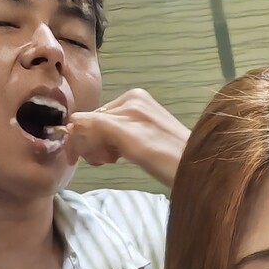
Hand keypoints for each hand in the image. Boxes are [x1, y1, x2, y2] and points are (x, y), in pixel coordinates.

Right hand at [62, 89, 189, 187]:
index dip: (82, 138)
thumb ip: (99, 127)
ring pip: (106, 132)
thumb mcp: (129, 140)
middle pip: (97, 123)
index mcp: (130, 98)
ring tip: (112, 161)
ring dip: (102, 149)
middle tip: (103, 162)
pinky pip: (118, 138)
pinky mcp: (147, 131)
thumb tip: (70, 124)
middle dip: (93, 144)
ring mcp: (142, 116)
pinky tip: (119, 158)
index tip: (86, 159)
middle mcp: (135, 102)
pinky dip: (113, 149)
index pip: (90, 116)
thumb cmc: (166, 158)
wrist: (198, 170)